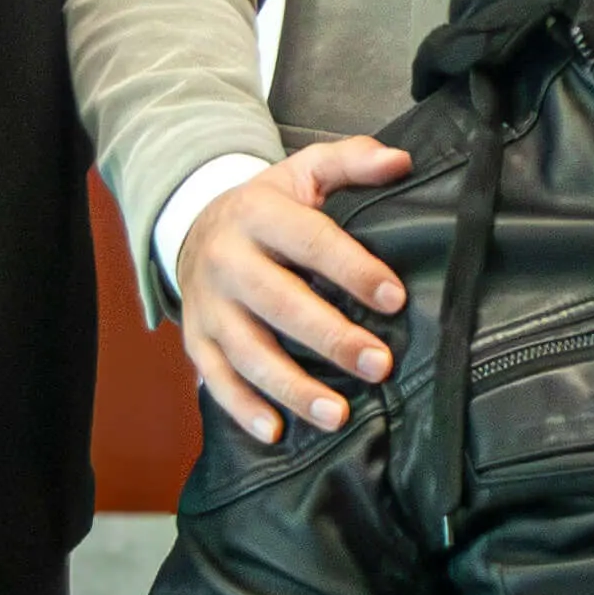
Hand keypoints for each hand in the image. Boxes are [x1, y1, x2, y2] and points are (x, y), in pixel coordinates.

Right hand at [175, 139, 419, 446]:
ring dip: (292, 387)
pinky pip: (216, 380)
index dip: (353, 269)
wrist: (192, 226)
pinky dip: (242, 410)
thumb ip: (352, 161)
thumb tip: (401, 162)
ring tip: (337, 415)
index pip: (311, 241)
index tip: (394, 298)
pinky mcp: (195, 341)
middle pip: (280, 304)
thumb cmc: (267, 207)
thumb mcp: (304, 172)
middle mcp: (227, 261)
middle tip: (379, 365)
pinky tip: (276, 433)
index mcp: (258, 214)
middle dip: (331, 338)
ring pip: (248, 351)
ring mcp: (208, 306)